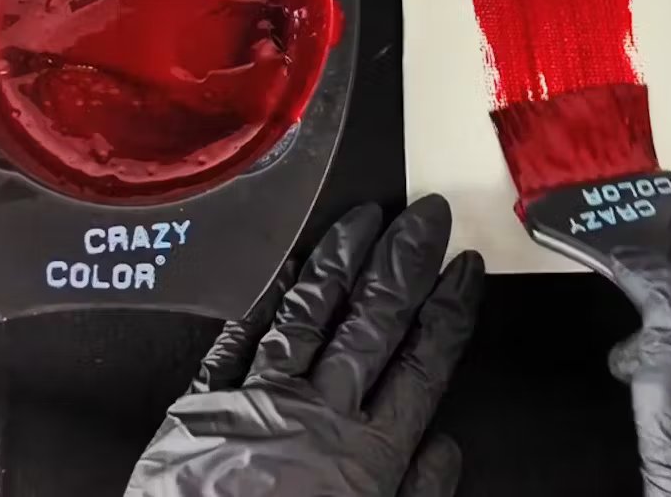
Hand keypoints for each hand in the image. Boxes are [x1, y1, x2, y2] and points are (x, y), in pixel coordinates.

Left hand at [125, 195, 483, 496]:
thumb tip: (446, 450)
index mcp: (366, 456)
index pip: (423, 363)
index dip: (450, 310)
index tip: (464, 268)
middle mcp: (318, 413)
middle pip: (374, 319)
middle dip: (405, 259)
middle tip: (424, 214)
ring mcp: (260, 399)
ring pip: (310, 310)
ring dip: (340, 259)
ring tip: (362, 217)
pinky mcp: (206, 403)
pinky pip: (240, 337)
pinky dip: (262, 298)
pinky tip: (281, 264)